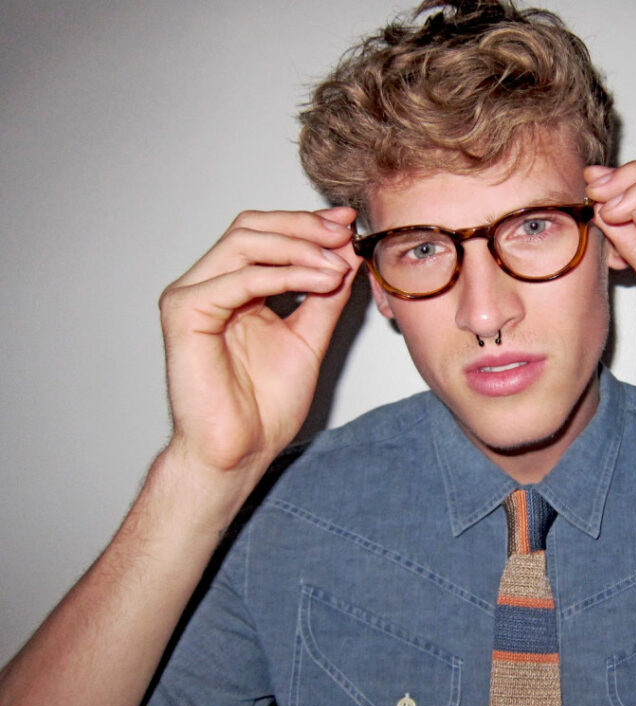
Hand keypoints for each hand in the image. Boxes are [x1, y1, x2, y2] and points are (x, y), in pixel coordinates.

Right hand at [158, 207, 360, 480]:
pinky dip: (284, 274)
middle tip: (343, 234)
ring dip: (299, 247)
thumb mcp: (308, 338)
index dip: (306, 223)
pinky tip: (320, 281)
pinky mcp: (185, 313)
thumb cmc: (264, 405)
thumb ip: (324, 296)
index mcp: (231, 288)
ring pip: (244, 243)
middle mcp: (207, 285)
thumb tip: (346, 254)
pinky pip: (238, 278)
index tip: (348, 223)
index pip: (264, 234)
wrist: (241, 451)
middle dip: (303, 226)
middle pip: (251, 227)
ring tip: (336, 265)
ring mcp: (191, 296)